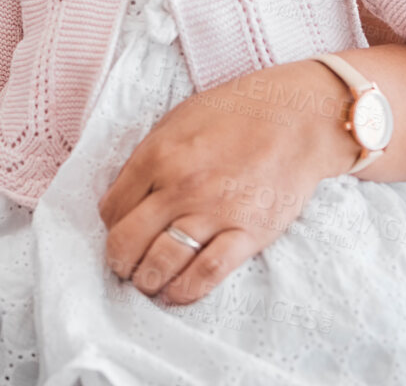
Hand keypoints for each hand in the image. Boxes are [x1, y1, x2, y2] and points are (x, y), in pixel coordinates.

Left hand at [96, 60, 356, 305]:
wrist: (295, 118)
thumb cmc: (235, 112)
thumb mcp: (177, 121)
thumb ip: (149, 156)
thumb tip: (126, 192)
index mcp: (157, 155)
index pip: (112, 207)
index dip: (110, 225)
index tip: (117, 230)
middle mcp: (179, 187)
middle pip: (128, 239)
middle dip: (119, 260)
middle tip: (122, 266)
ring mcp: (213, 212)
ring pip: (162, 261)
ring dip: (146, 280)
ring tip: (146, 283)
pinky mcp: (248, 233)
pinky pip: (208, 272)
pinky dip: (186, 290)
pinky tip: (175, 294)